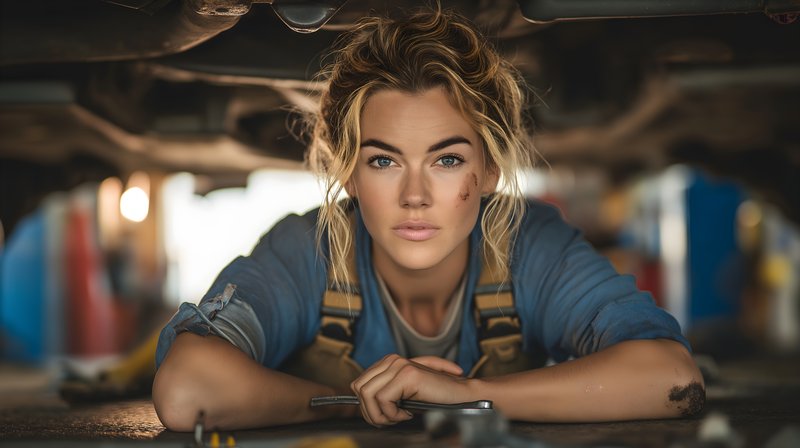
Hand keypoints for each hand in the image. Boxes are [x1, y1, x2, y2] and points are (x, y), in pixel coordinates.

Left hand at [350, 354, 469, 426]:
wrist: (461, 394)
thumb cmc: (433, 397)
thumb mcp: (402, 394)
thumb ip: (382, 393)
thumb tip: (361, 406)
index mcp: (387, 362)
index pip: (358, 385)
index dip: (366, 406)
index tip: (383, 416)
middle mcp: (391, 360)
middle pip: (359, 389)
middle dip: (371, 412)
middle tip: (391, 419)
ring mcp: (399, 365)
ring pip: (367, 395)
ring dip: (381, 414)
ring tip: (399, 417)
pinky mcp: (408, 374)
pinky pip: (383, 400)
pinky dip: (393, 414)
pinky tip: (408, 413)